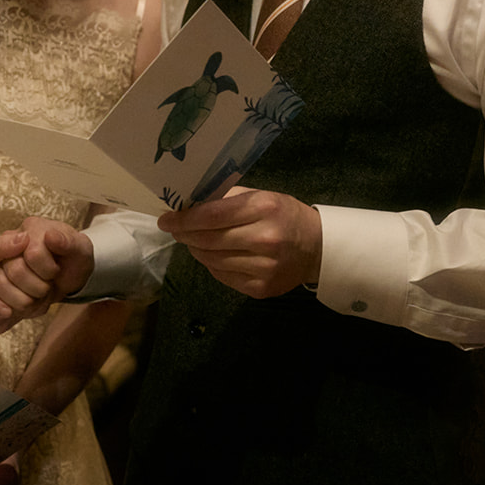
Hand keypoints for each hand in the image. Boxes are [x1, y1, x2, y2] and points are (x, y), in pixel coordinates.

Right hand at [0, 216, 94, 322]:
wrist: (67, 274)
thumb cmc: (75, 258)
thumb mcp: (81, 250)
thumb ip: (68, 242)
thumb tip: (51, 235)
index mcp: (32, 228)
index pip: (33, 254)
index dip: (48, 270)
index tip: (57, 271)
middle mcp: (11, 241)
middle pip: (15, 271)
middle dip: (38, 287)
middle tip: (49, 286)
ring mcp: (0, 260)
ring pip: (0, 285)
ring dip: (26, 299)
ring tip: (40, 295)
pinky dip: (15, 308)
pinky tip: (31, 305)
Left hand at [158, 187, 320, 297]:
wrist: (317, 248)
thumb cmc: (284, 215)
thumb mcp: (261, 196)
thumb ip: (227, 199)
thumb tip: (189, 204)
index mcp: (264, 208)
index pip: (212, 215)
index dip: (184, 218)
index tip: (167, 219)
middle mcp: (265, 239)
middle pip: (208, 239)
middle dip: (185, 234)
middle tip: (175, 229)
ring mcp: (263, 267)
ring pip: (211, 260)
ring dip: (196, 249)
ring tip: (193, 241)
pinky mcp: (260, 288)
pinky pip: (222, 276)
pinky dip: (211, 264)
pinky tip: (213, 255)